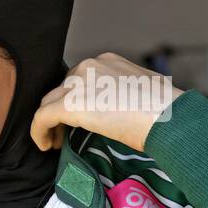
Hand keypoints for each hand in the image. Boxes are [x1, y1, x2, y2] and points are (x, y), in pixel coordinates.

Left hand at [30, 53, 182, 152]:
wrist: (168, 118)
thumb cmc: (166, 111)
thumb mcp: (143, 92)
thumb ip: (124, 95)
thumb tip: (121, 111)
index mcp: (107, 61)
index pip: (79, 79)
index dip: (75, 100)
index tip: (77, 120)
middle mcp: (90, 66)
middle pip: (62, 89)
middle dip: (60, 111)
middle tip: (63, 133)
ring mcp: (79, 83)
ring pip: (50, 102)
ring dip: (49, 122)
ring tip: (54, 142)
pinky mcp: (69, 104)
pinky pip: (42, 117)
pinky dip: (39, 131)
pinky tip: (45, 145)